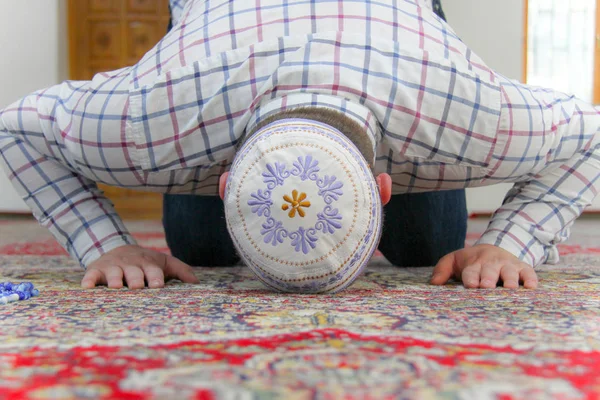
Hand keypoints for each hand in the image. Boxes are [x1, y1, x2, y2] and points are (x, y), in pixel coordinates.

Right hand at [81, 245, 198, 288]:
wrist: (119, 249)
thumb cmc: (146, 263)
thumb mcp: (165, 263)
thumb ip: (182, 271)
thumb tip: (197, 284)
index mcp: (148, 265)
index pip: (154, 271)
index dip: (155, 277)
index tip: (158, 285)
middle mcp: (131, 265)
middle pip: (134, 273)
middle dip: (136, 279)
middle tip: (137, 286)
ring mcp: (113, 267)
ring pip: (114, 274)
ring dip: (115, 280)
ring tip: (116, 287)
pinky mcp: (96, 270)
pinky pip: (91, 275)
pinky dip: (89, 280)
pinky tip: (87, 287)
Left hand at [430, 244, 537, 288]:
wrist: (493, 247)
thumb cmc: (471, 261)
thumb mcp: (453, 261)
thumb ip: (442, 270)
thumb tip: (433, 283)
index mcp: (474, 264)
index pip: (471, 272)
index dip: (471, 279)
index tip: (471, 286)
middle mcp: (491, 265)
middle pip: (490, 272)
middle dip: (489, 279)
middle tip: (487, 287)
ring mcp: (508, 266)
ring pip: (510, 273)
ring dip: (510, 280)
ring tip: (510, 288)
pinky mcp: (523, 268)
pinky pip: (529, 273)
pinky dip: (531, 279)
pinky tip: (531, 287)